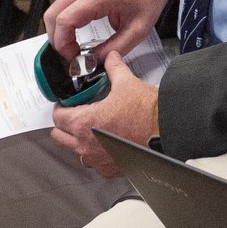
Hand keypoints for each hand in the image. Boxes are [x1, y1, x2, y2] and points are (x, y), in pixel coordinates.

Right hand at [44, 0, 173, 61]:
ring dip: (60, 29)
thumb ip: (114, 48)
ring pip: (56, 8)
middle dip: (56, 38)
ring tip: (74, 45)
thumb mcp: (138, 30)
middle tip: (70, 53)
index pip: (65, 20)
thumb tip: (92, 62)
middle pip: (53, 13)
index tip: (73, 56)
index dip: (63, 43)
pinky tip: (77, 31)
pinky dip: (65, 19)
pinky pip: (65, 3)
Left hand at [49, 53, 156, 176]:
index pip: (58, 118)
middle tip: (74, 116)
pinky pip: (95, 164)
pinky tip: (106, 144)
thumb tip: (111, 57)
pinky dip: (96, 154)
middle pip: (59, 137)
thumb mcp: (127, 83)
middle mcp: (87, 145)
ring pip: (76, 152)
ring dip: (78, 141)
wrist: (168, 132)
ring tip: (91, 130)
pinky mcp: (110, 169)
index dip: (60, 108)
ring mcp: (98, 160)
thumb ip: (114, 68)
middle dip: (63, 125)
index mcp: (85, 123)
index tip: (65, 104)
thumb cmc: (147, 113)